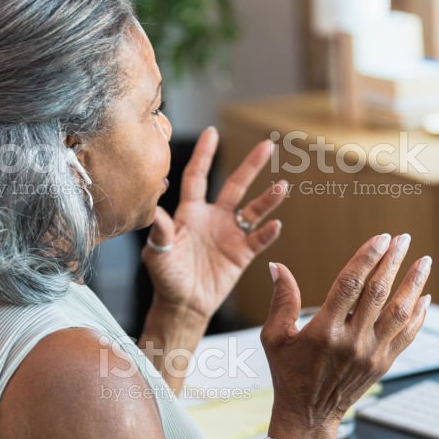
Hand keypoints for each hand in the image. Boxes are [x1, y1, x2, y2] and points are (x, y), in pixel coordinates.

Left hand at [142, 126, 286, 321]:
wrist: (183, 305)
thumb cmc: (165, 278)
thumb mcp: (157, 253)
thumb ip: (160, 230)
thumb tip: (156, 209)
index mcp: (190, 212)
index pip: (198, 176)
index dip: (204, 155)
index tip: (212, 132)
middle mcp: (213, 218)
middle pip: (235, 185)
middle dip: (251, 165)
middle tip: (267, 146)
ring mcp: (230, 234)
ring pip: (253, 210)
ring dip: (268, 199)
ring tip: (282, 186)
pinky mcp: (242, 254)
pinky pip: (258, 239)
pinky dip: (268, 232)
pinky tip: (276, 224)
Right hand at [261, 233, 431, 438]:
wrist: (309, 415)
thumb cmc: (288, 373)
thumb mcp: (275, 337)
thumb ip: (281, 300)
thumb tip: (277, 266)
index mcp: (324, 331)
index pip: (350, 285)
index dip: (367, 258)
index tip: (381, 238)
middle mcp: (351, 342)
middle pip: (378, 293)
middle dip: (393, 262)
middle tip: (403, 239)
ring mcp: (371, 354)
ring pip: (399, 312)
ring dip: (414, 284)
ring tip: (424, 261)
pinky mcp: (383, 364)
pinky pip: (406, 335)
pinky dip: (418, 315)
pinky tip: (424, 296)